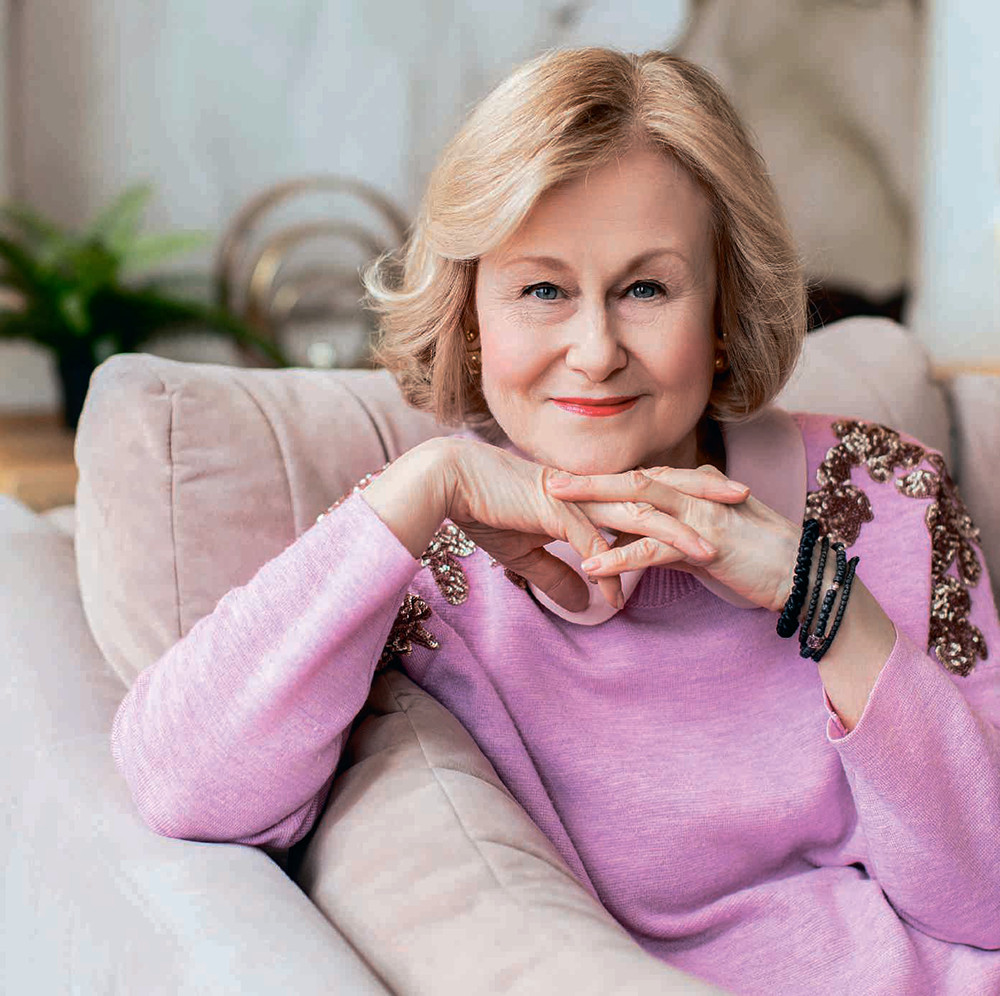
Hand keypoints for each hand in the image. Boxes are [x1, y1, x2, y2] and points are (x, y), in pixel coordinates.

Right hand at [440, 438, 750, 612]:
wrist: (450, 484)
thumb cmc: (487, 511)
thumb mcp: (528, 555)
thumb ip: (560, 579)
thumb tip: (589, 606)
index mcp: (592, 492)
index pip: (650, 490)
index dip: (686, 492)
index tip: (719, 502)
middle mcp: (591, 491)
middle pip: (658, 490)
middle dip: (702, 496)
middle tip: (745, 500)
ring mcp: (575, 500)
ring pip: (635, 515)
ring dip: (673, 534)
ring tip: (711, 552)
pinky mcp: (552, 514)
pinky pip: (589, 546)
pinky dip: (607, 571)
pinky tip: (619, 597)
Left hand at [545, 464, 800, 611]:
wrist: (804, 575)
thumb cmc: (753, 559)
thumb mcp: (703, 540)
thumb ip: (668, 533)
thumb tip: (630, 539)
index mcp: (694, 487)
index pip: (639, 477)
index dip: (601, 479)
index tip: (565, 481)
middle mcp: (695, 491)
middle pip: (632, 477)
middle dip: (588, 479)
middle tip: (546, 479)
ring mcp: (702, 513)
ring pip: (639, 500)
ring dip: (593, 504)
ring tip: (554, 509)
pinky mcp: (708, 542)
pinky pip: (655, 547)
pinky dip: (619, 555)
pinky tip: (590, 563)